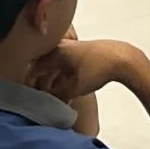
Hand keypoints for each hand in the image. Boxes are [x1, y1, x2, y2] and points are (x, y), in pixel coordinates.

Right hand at [25, 39, 146, 103]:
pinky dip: (60, 75)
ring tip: (52, 95)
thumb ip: (57, 95)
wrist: (122, 59)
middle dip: (39, 81)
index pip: (34, 67)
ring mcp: (71, 48)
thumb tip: (47, 101)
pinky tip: (65, 87)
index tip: (27, 94)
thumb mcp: (74, 88)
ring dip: (51, 79)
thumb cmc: (97, 70)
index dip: (29, 82)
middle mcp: (60, 47)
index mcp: (55, 52)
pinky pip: (64, 63)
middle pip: (42, 65)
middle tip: (38, 96)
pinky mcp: (81, 52)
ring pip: (54, 64)